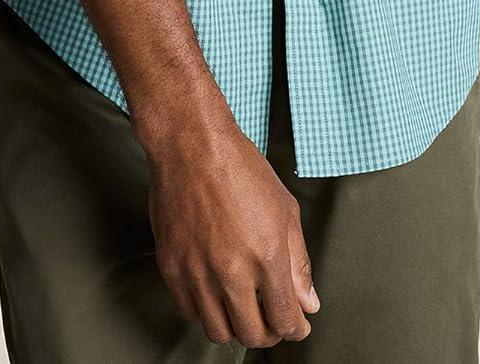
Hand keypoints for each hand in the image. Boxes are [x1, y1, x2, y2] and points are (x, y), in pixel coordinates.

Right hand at [145, 120, 319, 347]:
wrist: (192, 145)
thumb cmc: (239, 167)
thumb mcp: (285, 208)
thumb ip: (299, 261)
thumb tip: (308, 302)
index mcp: (267, 255)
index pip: (285, 320)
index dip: (295, 329)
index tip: (297, 325)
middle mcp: (232, 270)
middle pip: (252, 334)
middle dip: (269, 332)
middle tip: (272, 319)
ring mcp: (198, 272)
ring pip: (219, 332)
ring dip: (237, 327)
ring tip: (244, 309)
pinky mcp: (172, 268)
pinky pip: (190, 312)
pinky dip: (207, 312)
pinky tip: (217, 293)